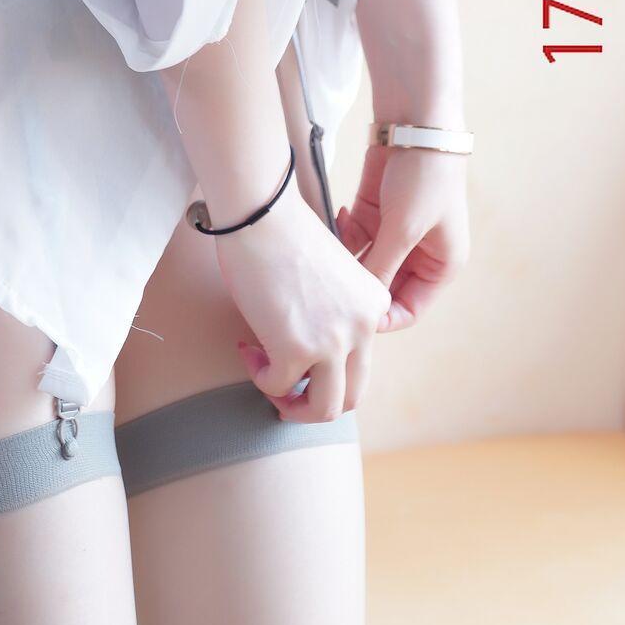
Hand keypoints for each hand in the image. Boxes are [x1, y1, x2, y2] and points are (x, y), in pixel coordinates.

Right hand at [214, 179, 394, 420]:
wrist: (263, 214)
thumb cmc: (285, 236)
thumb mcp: (332, 282)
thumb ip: (333, 316)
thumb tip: (307, 359)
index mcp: (375, 305)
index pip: (362, 359)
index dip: (326, 362)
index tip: (295, 344)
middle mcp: (364, 326)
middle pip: (354, 395)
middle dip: (317, 403)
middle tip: (289, 393)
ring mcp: (334, 341)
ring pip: (327, 409)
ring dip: (295, 408)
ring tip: (269, 382)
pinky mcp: (298, 349)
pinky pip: (278, 387)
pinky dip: (260, 376)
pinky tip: (249, 348)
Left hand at [334, 140, 469, 325]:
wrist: (416, 120)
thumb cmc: (425, 176)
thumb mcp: (404, 229)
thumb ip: (381, 270)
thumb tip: (359, 307)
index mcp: (441, 264)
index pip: (408, 309)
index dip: (381, 319)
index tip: (351, 318)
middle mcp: (419, 253)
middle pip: (382, 288)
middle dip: (357, 289)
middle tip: (330, 291)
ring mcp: (395, 232)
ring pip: (363, 264)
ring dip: (346, 262)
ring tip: (326, 257)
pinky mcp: (375, 212)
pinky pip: (353, 238)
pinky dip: (341, 236)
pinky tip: (337, 219)